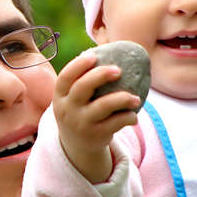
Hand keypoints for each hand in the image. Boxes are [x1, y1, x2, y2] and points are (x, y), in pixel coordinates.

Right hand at [53, 52, 139, 182]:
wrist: (76, 146)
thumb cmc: (79, 110)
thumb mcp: (72, 98)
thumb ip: (82, 80)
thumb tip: (108, 51)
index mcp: (60, 96)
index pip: (65, 77)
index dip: (78, 65)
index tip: (94, 55)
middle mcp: (67, 109)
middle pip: (82, 88)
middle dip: (100, 76)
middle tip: (118, 70)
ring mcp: (80, 123)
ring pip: (102, 106)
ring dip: (122, 99)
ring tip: (136, 97)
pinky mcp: (95, 136)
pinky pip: (115, 123)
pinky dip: (127, 117)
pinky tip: (133, 115)